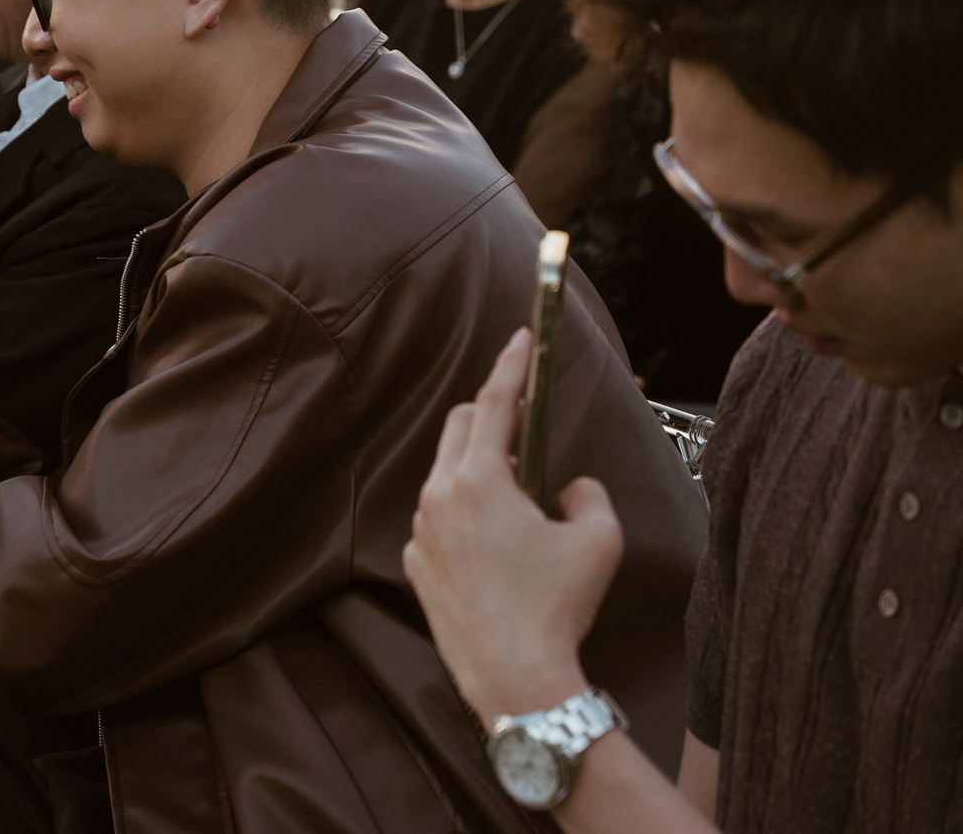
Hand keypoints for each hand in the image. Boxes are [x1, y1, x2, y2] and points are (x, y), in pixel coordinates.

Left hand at [402, 330, 624, 724]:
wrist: (515, 677)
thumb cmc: (558, 607)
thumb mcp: (599, 539)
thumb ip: (586, 493)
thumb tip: (566, 487)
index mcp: (480, 480)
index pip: (494, 402)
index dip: (512, 366)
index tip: (521, 338)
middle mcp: (439, 496)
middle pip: (461, 428)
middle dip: (492, 415)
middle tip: (527, 424)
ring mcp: (421, 531)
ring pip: (446, 475)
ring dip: (480, 468)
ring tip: (521, 497)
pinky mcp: (416, 564)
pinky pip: (439, 519)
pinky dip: (465, 513)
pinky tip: (497, 545)